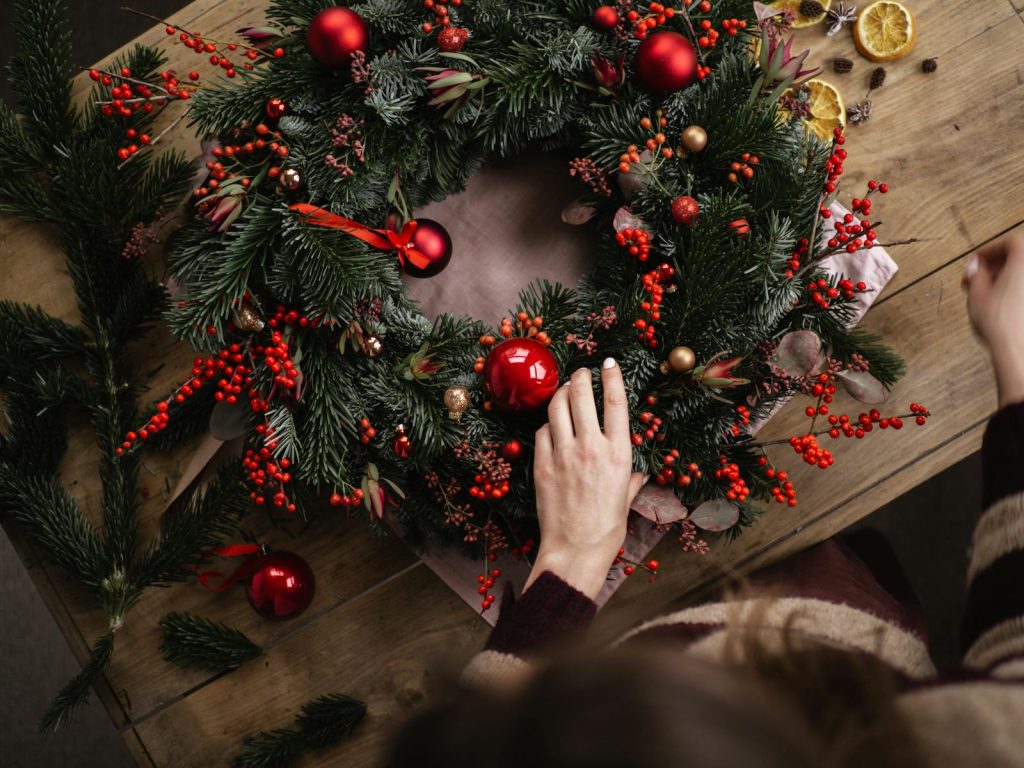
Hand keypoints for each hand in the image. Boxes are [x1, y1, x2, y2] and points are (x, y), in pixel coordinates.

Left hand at [525, 358, 645, 599]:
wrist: (575, 550)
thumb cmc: (607, 529)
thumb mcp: (627, 499)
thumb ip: (632, 478)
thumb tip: (639, 472)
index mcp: (618, 454)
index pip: (615, 403)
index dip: (611, 377)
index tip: (608, 363)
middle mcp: (591, 448)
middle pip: (582, 396)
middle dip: (581, 377)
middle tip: (581, 372)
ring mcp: (564, 454)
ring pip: (557, 407)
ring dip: (560, 393)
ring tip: (564, 388)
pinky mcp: (542, 464)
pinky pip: (542, 432)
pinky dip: (548, 423)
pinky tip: (551, 424)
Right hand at [965, 235, 1023, 407]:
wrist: (1018, 350)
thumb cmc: (999, 322)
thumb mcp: (977, 294)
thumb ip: (977, 274)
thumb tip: (975, 266)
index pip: (1011, 242)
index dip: (991, 250)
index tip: (976, 262)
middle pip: (1020, 258)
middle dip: (997, 266)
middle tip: (978, 279)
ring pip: (1022, 276)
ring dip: (1007, 279)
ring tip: (987, 294)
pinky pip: (1023, 291)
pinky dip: (1016, 292)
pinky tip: (1004, 305)